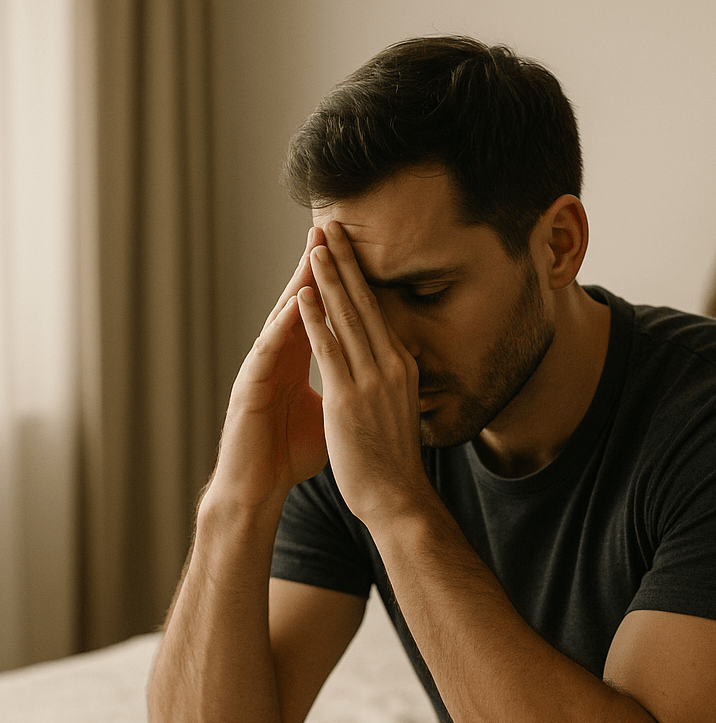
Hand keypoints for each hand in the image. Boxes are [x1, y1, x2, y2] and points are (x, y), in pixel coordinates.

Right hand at [208, 227, 329, 511]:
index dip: (336, 285)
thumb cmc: (288, 455)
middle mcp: (278, 358)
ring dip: (298, 284)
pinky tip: (296, 303)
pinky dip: (283, 325)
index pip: (320, 314)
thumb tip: (370, 382)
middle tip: (330, 229)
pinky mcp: (251, 387)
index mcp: (297, 362)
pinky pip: (269, 350)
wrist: (258, 488)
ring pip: (282, 318)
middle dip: (316, 268)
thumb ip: (343, 391)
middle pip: (301, 304)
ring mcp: (262, 369)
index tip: (355, 254)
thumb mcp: (327, 415)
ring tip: (313, 251)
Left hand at [296, 220, 430, 526]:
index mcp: (403, 366)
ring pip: (347, 319)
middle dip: (348, 263)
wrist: (396, 496)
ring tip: (316, 247)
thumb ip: (393, 379)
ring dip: (329, 279)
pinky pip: (329, 348)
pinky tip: (305, 293)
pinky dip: (316, 318)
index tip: (349, 249)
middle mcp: (391, 365)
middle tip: (334, 227)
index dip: (361, 277)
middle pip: (366, 303)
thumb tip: (392, 360)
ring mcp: (371, 380)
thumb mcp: (401, 408)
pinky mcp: (348, 397)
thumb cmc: (394, 459)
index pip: (379, 311)